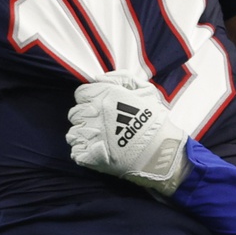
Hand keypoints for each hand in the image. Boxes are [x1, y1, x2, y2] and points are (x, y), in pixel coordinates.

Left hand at [67, 70, 188, 195]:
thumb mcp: (145, 90)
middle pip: (75, 114)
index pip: (81, 94)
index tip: (99, 108)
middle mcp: (94, 114)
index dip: (89, 100)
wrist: (161, 151)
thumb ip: (121, 78)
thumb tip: (98, 78)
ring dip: (82, 136)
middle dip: (84, 118)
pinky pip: (76, 152)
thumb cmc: (154, 121)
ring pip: (73, 134)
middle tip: (100, 125)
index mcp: (104, 96)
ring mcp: (90, 136)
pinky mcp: (91, 156)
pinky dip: (82, 152)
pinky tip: (95, 152)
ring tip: (97, 140)